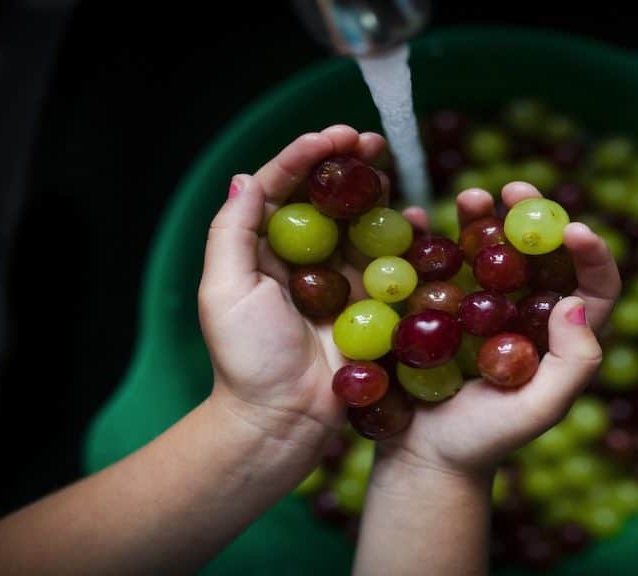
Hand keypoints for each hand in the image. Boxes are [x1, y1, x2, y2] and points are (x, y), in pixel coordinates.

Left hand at [198, 125, 386, 447]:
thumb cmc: (246, 358)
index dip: (307, 156)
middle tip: (371, 141)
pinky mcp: (370, 304)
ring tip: (390, 168)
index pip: (284, 187)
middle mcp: (303, 258)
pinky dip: (404, 237)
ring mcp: (339, 280)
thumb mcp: (223, 290)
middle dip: (348, 164)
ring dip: (376, 190)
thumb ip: (232, 232)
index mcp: (263, 249)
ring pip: (361, 221)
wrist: (283, 419)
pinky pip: (390, 262)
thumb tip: (245, 177)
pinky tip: (414, 217)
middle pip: (328, 197)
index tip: (334, 136)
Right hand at [377, 181, 621, 476]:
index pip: (593, 287)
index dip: (593, 254)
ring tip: (472, 197)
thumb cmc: (485, 441)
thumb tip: (574, 302)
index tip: (574, 229)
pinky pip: (442, 263)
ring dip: (484, 217)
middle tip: (515, 188)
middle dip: (532, 215)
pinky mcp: (439, 307)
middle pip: (539, 254)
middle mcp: (525, 313)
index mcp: (560, 336)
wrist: (422, 457)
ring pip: (492, 250)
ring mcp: (481, 307)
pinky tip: (422, 216)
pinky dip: (433, 237)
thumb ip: (573, 363)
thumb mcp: (539, 410)